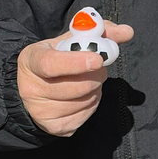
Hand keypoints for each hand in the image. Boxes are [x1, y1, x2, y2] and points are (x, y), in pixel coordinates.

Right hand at [17, 21, 133, 135]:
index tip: (98, 60)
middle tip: (98, 65)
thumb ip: (98, 32)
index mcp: (31, 60)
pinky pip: (85, 115)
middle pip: (75, 86)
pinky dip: (91, 104)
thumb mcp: (70, 40)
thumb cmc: (57, 57)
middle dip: (96, 75)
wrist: (37, 86)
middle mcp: (31, 88)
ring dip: (95, 89)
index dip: (76, 63)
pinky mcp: (54, 127)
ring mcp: (41, 111)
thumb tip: (126, 31)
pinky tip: (83, 96)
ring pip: (84, 101)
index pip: (51, 64)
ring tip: (87, 80)